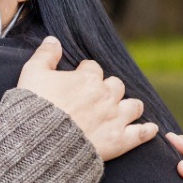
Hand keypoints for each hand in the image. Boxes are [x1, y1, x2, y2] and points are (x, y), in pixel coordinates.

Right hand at [18, 37, 157, 160]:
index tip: (77, 80)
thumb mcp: (32, 74)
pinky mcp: (119, 141)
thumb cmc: (34, 107)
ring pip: (134, 106)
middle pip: (116, 85)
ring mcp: (115, 118)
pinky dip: (147, 130)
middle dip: (108, 89)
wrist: (40, 142)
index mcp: (87, 78)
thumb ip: (45, 55)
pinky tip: (150, 128)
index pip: (93, 68)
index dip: (85, 73)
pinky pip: (141, 133)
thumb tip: (53, 40)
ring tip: (122, 110)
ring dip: (129, 106)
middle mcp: (105, 95)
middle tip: (97, 97)